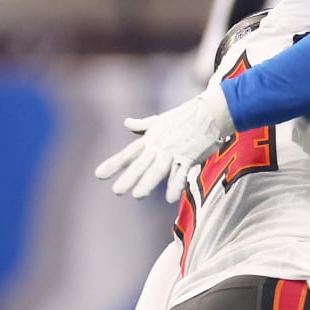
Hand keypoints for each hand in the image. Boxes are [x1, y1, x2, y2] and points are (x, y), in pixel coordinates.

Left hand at [94, 86, 235, 200]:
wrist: (211, 111)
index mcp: (151, 138)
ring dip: (149, 182)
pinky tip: (171, 198)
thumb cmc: (187, 116)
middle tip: (117, 191)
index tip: (99, 175)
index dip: (114, 164)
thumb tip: (127, 123)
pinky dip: (176, 184)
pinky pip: (182, 172)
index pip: (129, 153)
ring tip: (138, 195)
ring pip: (159, 168)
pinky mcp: (191, 155)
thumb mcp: (161, 119)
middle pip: (142, 163)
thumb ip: (143, 125)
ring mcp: (175, 151)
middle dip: (129, 177)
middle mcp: (160, 145)